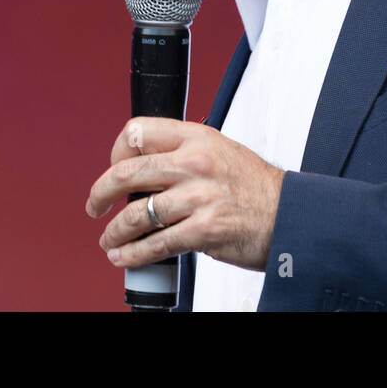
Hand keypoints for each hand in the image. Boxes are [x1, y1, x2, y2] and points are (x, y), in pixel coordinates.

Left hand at [85, 118, 284, 271]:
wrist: (290, 215)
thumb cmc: (256, 188)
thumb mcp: (221, 151)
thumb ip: (184, 153)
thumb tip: (144, 169)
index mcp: (198, 137)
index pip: (138, 131)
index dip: (115, 151)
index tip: (113, 167)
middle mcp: (196, 163)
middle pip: (127, 172)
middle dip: (101, 194)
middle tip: (96, 206)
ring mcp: (199, 197)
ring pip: (136, 215)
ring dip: (115, 232)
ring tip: (110, 239)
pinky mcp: (203, 230)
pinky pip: (155, 244)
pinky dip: (133, 255)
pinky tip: (125, 256)